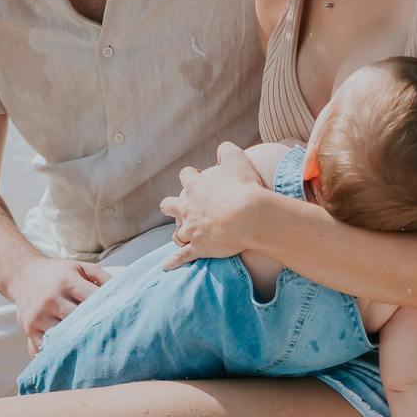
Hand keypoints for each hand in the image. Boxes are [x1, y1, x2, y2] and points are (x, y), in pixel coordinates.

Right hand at [9, 254, 111, 351]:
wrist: (21, 275)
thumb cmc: (57, 273)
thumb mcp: (80, 267)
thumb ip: (102, 278)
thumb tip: (124, 292)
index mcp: (67, 280)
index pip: (92, 299)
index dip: (106, 310)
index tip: (119, 320)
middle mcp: (51, 298)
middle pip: (79, 320)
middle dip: (95, 329)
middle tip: (113, 340)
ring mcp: (39, 315)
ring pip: (64, 335)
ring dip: (79, 343)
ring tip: (95, 350)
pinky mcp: (29, 328)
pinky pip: (47, 346)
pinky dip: (60, 351)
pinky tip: (73, 353)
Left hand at [160, 143, 267, 267]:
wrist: (249, 216)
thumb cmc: (245, 187)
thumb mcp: (237, 159)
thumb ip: (227, 151)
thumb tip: (222, 149)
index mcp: (195, 186)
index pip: (186, 176)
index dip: (192, 176)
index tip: (201, 178)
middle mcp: (188, 207)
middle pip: (170, 204)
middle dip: (172, 205)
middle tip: (180, 206)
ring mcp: (191, 229)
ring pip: (176, 232)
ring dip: (179, 233)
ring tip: (182, 235)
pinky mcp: (198, 248)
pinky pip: (182, 256)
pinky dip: (174, 261)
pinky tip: (166, 266)